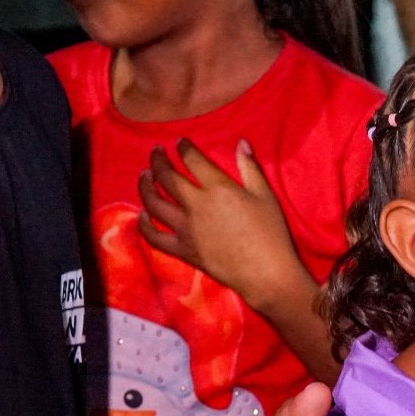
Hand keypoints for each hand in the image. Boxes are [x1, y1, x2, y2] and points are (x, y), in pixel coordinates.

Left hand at [138, 139, 311, 312]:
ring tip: (144, 176)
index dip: (183, 148)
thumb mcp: (265, 196)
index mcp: (218, 189)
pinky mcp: (182, 249)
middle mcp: (195, 205)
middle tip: (156, 153)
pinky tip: (143, 215)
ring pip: (154, 202)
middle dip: (158, 160)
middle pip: (166, 177)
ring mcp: (185, 228)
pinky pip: (154, 236)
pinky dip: (145, 224)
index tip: (180, 142)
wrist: (265, 272)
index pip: (192, 160)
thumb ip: (250, 168)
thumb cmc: (271, 234)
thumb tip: (241, 143)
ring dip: (145, 186)